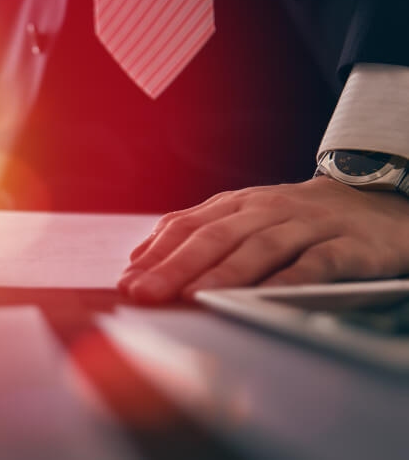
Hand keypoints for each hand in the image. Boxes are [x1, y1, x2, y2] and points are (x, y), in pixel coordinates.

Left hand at [118, 176, 408, 302]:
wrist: (374, 203)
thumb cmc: (295, 219)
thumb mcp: (243, 217)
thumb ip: (196, 233)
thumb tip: (139, 258)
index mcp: (236, 205)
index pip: (187, 226)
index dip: (155, 253)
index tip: (127, 281)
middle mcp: (266, 210)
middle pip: (214, 237)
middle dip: (175, 266)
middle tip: (146, 293)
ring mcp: (307, 225)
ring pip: (259, 247)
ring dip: (223, 273)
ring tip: (193, 295)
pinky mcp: (346, 245)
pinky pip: (314, 263)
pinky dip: (288, 280)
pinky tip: (264, 298)